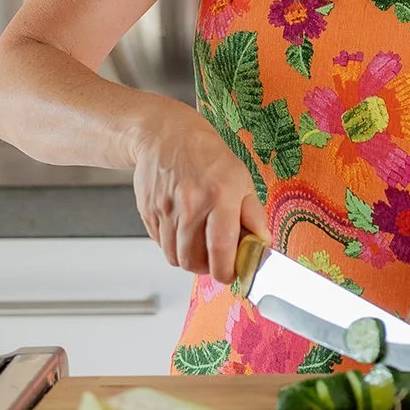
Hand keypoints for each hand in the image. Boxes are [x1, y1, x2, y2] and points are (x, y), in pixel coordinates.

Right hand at [128, 97, 268, 280]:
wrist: (164, 134)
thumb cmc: (206, 154)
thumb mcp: (240, 177)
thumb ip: (252, 214)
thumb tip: (262, 243)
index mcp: (219, 195)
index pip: (221, 249)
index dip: (227, 271)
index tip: (234, 274)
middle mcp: (190, 204)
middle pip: (194, 261)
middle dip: (208, 269)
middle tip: (217, 261)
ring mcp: (165, 209)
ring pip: (175, 257)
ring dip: (190, 260)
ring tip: (201, 246)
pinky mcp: (148, 212)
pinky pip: (160, 244)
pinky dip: (173, 247)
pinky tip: (183, 231)